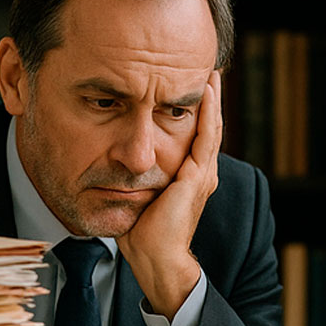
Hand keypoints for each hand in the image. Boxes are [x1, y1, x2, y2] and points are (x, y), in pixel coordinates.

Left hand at [118, 71, 222, 318]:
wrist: (155, 257)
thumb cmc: (141, 233)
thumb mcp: (136, 194)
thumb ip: (132, 174)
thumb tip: (112, 157)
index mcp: (189, 176)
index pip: (196, 134)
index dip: (196, 109)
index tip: (188, 83)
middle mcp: (201, 172)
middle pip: (209, 125)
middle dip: (209, 97)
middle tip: (209, 67)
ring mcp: (202, 174)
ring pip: (212, 126)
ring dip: (213, 98)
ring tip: (213, 71)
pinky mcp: (197, 177)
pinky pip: (206, 137)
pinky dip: (208, 113)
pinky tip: (207, 91)